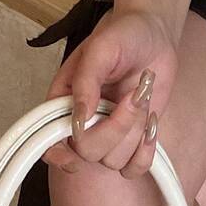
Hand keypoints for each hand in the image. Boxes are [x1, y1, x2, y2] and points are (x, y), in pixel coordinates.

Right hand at [41, 6, 178, 178]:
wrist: (154, 36)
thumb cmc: (123, 36)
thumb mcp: (101, 48)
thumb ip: (87, 80)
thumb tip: (80, 117)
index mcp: (63, 101)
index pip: (50, 141)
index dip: (58, 154)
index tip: (74, 150)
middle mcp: (82, 123)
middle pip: (88, 152)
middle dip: (116, 127)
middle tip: (133, 96)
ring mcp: (108, 135)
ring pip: (114, 161)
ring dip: (135, 130)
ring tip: (142, 96)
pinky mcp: (131, 142)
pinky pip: (134, 168)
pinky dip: (145, 151)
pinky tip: (150, 122)